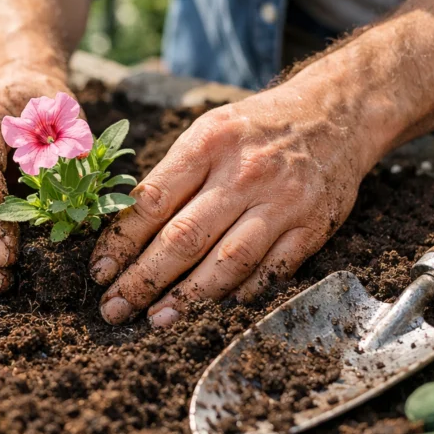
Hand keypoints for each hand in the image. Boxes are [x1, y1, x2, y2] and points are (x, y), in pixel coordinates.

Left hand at [90, 81, 382, 325]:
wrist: (334, 114)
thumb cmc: (255, 128)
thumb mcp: (208, 131)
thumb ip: (173, 176)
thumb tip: (126, 232)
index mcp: (209, 143)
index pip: (153, 201)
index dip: (121, 242)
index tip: (100, 271)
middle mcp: (244, 173)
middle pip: (184, 237)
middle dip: (143, 279)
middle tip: (114, 308)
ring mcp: (281, 203)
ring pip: (228, 262)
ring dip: (188, 297)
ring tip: (157, 319)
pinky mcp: (311, 228)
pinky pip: (271, 271)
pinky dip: (241, 294)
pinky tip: (213, 310)